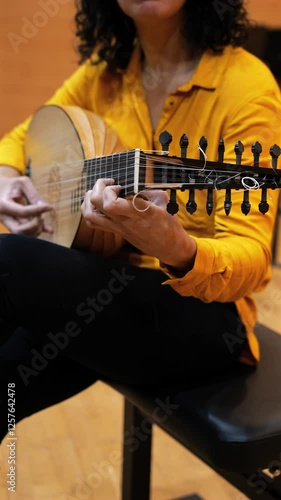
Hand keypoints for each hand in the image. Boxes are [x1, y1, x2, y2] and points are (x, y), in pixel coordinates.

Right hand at [0, 175, 53, 235]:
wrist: (0, 189)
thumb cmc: (12, 184)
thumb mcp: (22, 183)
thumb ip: (33, 193)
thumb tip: (43, 206)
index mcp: (3, 205)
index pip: (23, 212)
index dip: (38, 210)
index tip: (50, 207)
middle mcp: (4, 217)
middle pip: (19, 230)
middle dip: (35, 224)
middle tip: (41, 215)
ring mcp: (8, 224)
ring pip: (22, 235)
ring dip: (36, 229)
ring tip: (42, 218)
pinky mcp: (13, 227)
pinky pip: (25, 234)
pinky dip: (37, 232)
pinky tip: (47, 228)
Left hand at [81, 178, 196, 272]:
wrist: (168, 247)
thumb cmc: (168, 225)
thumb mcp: (164, 202)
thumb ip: (149, 189)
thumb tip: (136, 182)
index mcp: (137, 213)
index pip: (111, 204)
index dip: (109, 190)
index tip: (120, 185)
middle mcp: (124, 221)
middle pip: (96, 205)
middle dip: (98, 188)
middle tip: (109, 184)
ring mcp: (117, 228)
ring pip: (90, 215)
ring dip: (90, 199)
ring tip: (101, 192)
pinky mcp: (115, 232)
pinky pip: (93, 223)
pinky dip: (90, 210)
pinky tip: (100, 203)